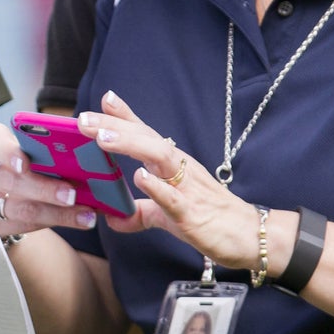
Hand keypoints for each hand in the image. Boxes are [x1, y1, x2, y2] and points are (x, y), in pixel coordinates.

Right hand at [0, 121, 96, 234]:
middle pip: (12, 183)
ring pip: (21, 210)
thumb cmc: (12, 157)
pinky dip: (53, 222)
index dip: (8, 154)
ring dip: (58, 214)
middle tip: (72, 195)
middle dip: (45, 190)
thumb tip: (77, 155)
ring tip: (85, 215)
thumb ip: (39, 145)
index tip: (24, 163)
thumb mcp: (18, 142)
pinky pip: (24, 226)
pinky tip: (76, 220)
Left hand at [83, 90, 262, 263]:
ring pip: (159, 157)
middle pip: (146, 139)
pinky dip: (157, 187)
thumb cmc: (209, 218)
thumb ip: (140, 212)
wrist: (249, 236)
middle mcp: (179, 169)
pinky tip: (140, 177)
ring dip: (130, 145)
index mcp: (172, 165)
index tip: (104, 98)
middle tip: (84, 119)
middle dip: (114, 126)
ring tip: (102, 138)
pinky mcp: (192, 213)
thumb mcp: (167, 214)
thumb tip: (112, 218)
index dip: (125, 116)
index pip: (145, 134)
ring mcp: (186, 189)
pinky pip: (173, 198)